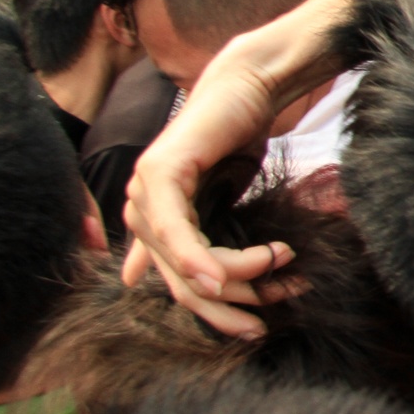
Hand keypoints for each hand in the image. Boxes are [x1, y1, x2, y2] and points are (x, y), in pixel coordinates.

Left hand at [122, 26, 307, 337]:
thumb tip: (135, 279)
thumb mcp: (217, 202)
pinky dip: (198, 259)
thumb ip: (187, 239)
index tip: (256, 325)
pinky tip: (218, 276)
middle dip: (226, 306)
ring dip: (236, 272)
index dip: (217, 313)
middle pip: (179, 285)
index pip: (180, 287)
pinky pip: (176, 234)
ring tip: (278, 260)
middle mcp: (140, 210)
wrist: (248, 88)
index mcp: (153, 222)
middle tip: (265, 317)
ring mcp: (145, 192)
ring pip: (183, 264)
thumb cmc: (237, 141)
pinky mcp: (159, 176)